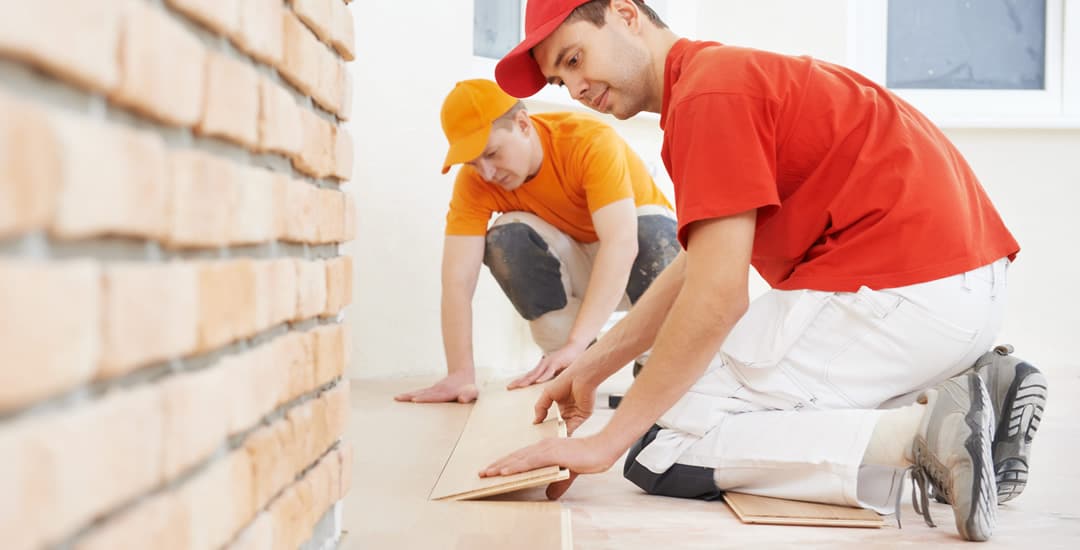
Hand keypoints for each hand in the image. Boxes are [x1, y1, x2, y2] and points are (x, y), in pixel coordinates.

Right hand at [393, 372, 478, 402]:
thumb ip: (468, 395)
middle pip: (422, 393)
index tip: (415, 400)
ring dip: (407, 395)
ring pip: (418, 392)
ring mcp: (433, 390)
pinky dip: (409, 395)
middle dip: (410, 396)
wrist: (463, 375)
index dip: (425, 398)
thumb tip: (463, 399)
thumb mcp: (472, 392)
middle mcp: (437, 390)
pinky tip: (401, 398)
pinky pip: (418, 393)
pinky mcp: (430, 391)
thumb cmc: (469, 388)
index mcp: (446, 393)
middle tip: (398, 398)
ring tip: (396, 398)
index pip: (434, 396)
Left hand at [479, 435, 619, 499]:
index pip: (520, 456)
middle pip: (514, 456)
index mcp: (544, 449)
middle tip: (482, 473)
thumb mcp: (569, 474)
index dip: (505, 463)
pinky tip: (504, 472)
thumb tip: (550, 495)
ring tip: (487, 473)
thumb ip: (558, 484)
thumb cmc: (587, 458)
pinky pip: (529, 461)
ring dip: (501, 466)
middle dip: (497, 465)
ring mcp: (546, 448)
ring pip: (518, 459)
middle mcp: (542, 446)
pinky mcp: (551, 453)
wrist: (601, 450)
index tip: (491, 470)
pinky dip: (515, 466)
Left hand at [508, 340, 588, 389]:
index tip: (510, 388)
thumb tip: (545, 388)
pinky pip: (549, 371)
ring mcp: (549, 363)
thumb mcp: (556, 371)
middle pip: (529, 375)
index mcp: (542, 368)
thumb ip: (550, 378)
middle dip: (519, 382)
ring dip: (528, 380)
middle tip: (509, 388)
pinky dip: (544, 376)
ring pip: (536, 373)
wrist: (575, 348)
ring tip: (519, 386)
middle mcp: (543, 365)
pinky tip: (538, 381)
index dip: (519, 382)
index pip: (528, 376)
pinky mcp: (557, 362)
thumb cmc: (566, 361)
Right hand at [533, 369, 596, 435]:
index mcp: (560, 402)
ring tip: (548, 437)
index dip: (545, 423)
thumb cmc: (566, 380)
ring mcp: (575, 413)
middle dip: (551, 430)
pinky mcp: (582, 416)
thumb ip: (540, 407)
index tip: (538, 430)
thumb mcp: (547, 393)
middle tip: (543, 436)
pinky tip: (557, 434)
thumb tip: (536, 421)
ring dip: (558, 432)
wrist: (581, 377)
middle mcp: (568, 408)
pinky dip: (565, 431)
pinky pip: (573, 426)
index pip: (552, 417)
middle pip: (558, 423)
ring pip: (565, 427)